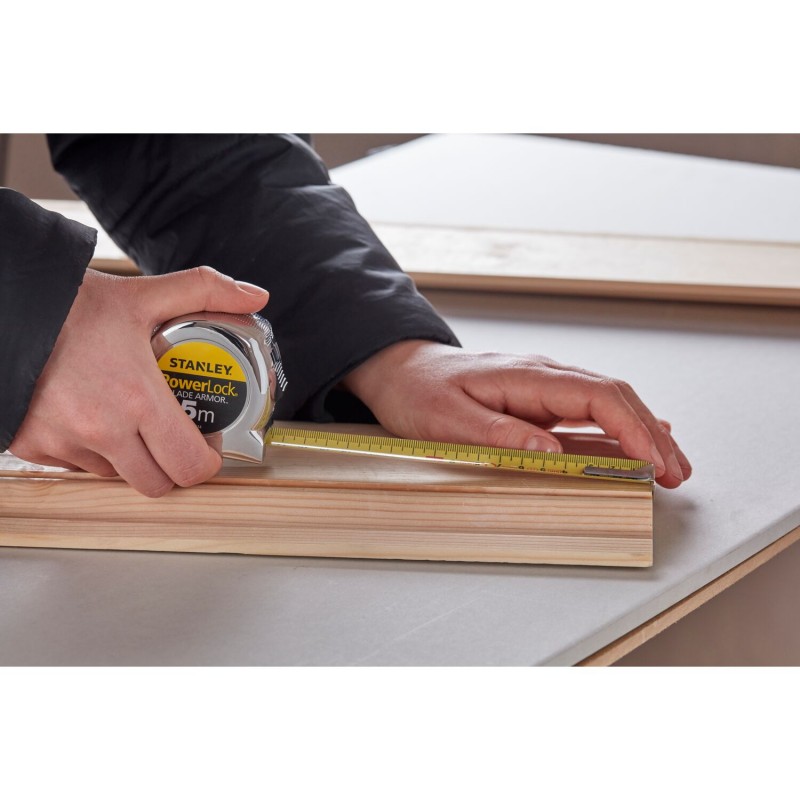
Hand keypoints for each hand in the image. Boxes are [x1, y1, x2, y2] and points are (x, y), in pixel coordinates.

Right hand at [10, 267, 268, 495]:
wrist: (5, 305)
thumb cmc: (71, 304)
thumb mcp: (144, 294)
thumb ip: (205, 291)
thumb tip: (256, 296)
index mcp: (137, 398)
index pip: (189, 466)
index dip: (206, 461)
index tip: (208, 442)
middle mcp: (100, 430)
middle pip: (156, 484)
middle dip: (172, 466)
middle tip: (174, 437)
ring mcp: (63, 443)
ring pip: (115, 476)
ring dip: (130, 459)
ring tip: (130, 420)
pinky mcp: (31, 446)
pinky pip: (74, 468)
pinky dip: (89, 452)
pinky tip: (90, 418)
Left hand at [342, 341, 691, 488]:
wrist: (402, 371)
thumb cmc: (420, 393)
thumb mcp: (448, 420)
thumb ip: (499, 434)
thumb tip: (552, 452)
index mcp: (526, 377)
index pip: (596, 396)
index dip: (631, 428)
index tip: (652, 460)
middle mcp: (543, 376)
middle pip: (614, 397)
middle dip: (651, 434)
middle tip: (678, 472)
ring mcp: (543, 388)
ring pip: (608, 405)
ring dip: (643, 433)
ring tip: (673, 467)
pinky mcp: (538, 401)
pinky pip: (589, 413)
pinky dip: (620, 430)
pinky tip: (640, 443)